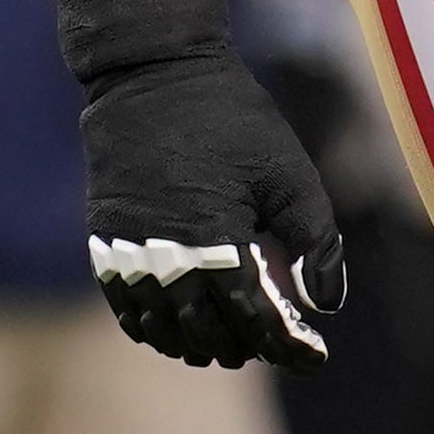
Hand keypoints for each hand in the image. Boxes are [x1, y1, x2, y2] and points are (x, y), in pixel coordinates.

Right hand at [60, 0, 343, 370]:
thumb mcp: (290, 173)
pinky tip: (175, 333)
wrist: (152, 76)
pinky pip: (125, 306)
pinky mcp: (105, 240)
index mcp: (217, 237)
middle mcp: (167, 254)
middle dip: (246, 348)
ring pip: (163, 327)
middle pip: (207, 331)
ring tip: (229, 350)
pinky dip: (151, 329)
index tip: (316, 357)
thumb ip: (315, 240)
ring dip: (197, 346)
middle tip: (275, 348)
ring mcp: (129, 250)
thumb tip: (328, 304)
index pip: (255, 317)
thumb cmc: (232, 120)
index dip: (287, 345)